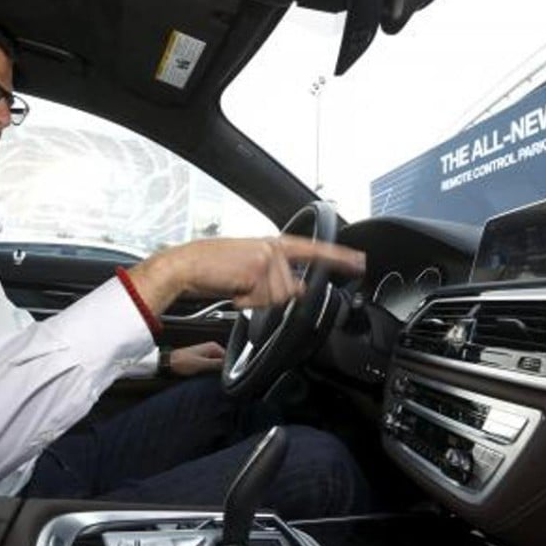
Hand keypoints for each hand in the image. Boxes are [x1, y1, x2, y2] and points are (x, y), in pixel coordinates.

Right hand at [127, 236, 364, 312]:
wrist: (185, 265)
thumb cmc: (211, 268)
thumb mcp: (248, 267)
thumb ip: (276, 274)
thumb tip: (300, 287)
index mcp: (272, 243)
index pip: (313, 249)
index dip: (339, 256)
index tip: (360, 261)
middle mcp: (273, 247)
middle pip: (292, 289)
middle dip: (268, 297)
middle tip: (243, 287)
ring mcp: (266, 257)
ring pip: (278, 297)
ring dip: (255, 300)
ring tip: (235, 286)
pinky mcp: (257, 268)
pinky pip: (263, 300)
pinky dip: (246, 302)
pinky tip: (232, 289)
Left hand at [169, 341, 225, 376]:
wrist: (168, 363)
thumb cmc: (182, 362)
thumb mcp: (202, 364)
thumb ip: (217, 364)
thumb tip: (229, 367)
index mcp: (213, 347)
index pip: (228, 358)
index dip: (228, 368)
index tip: (225, 376)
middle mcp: (211, 349)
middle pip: (223, 362)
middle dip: (221, 370)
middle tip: (214, 378)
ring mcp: (206, 354)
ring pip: (217, 366)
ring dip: (214, 372)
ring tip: (207, 377)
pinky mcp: (201, 360)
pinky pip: (210, 367)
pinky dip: (209, 372)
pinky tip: (204, 376)